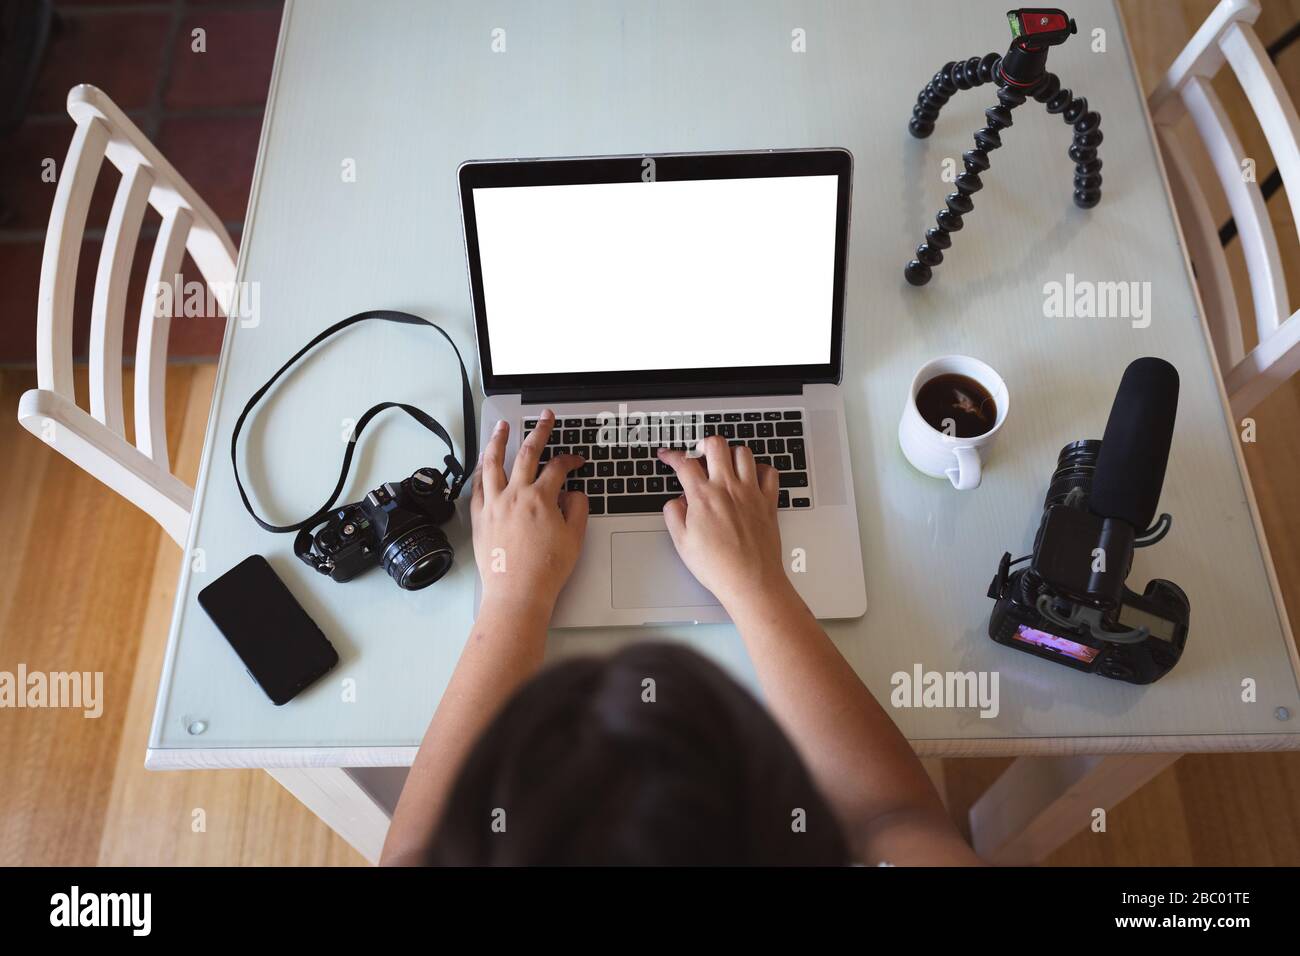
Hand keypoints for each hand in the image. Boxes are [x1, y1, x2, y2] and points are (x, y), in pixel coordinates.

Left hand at [470, 410, 587, 613]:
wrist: (517, 593)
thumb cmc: (545, 570)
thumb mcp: (574, 538)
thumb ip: (577, 509)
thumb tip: (574, 494)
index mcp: (540, 498)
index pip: (558, 467)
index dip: (571, 460)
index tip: (576, 461)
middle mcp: (515, 495)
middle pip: (527, 453)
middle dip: (539, 431)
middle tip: (545, 418)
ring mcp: (494, 504)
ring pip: (493, 462)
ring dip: (498, 440)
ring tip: (502, 426)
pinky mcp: (479, 517)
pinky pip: (477, 486)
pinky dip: (480, 471)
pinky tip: (482, 464)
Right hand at [656, 436, 794, 609]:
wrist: (750, 581)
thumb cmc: (718, 566)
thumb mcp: (682, 543)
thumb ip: (674, 515)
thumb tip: (675, 501)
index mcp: (703, 496)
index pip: (684, 463)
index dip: (671, 455)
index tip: (667, 456)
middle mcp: (728, 488)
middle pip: (716, 445)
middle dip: (703, 444)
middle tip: (698, 455)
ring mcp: (751, 493)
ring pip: (743, 452)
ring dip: (731, 454)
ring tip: (724, 465)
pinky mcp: (768, 502)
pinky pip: (769, 472)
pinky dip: (760, 469)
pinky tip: (751, 477)